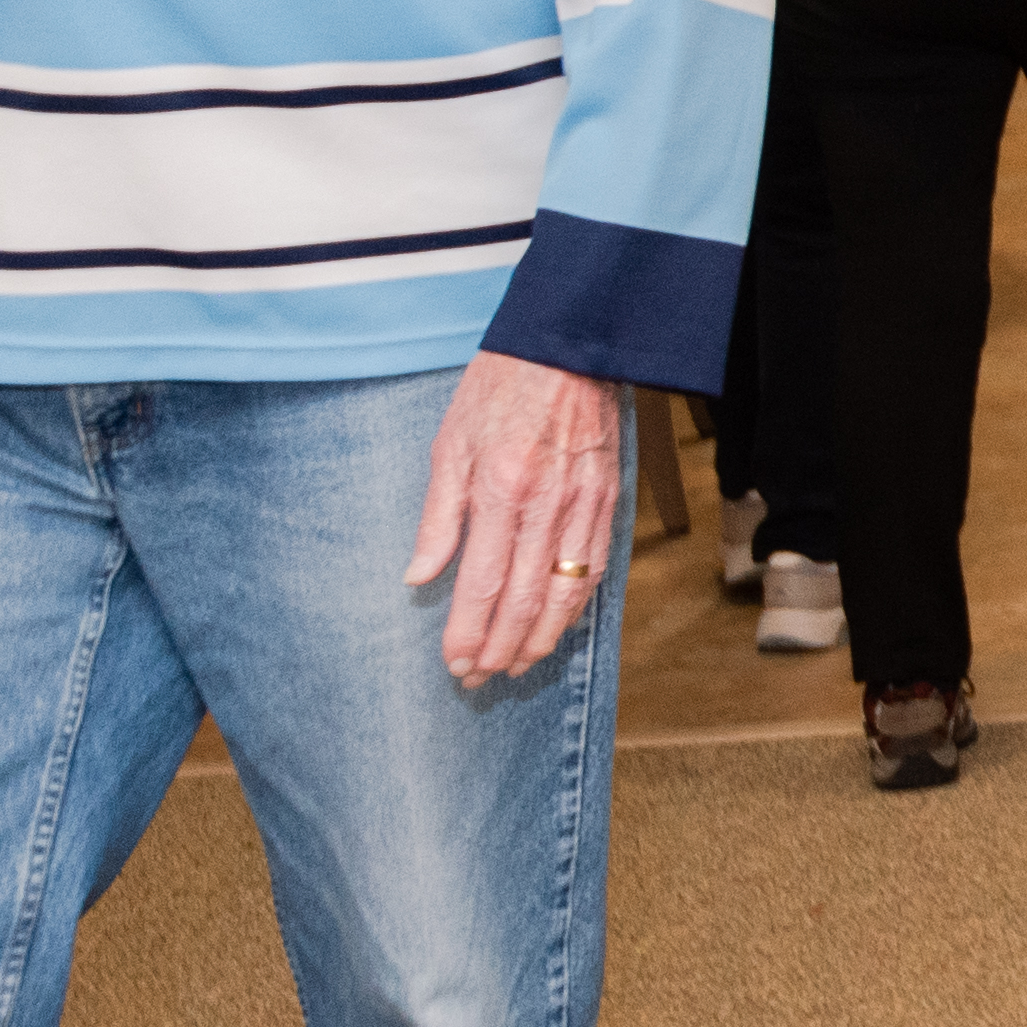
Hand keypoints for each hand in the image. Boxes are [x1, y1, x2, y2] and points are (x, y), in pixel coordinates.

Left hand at [408, 354, 623, 682]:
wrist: (569, 346)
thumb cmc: (500, 388)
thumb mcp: (449, 444)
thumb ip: (437, 517)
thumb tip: (418, 577)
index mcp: (500, 487)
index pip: (484, 581)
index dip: (468, 631)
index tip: (452, 664)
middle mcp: (547, 503)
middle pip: (525, 597)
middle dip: (499, 647)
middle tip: (477, 680)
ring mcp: (584, 503)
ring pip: (566, 591)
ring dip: (540, 637)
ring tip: (515, 666)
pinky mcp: (608, 499)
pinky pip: (595, 565)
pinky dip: (575, 605)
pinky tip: (555, 626)